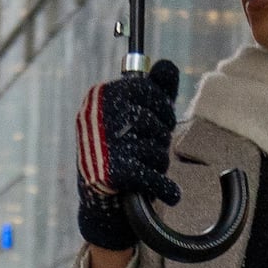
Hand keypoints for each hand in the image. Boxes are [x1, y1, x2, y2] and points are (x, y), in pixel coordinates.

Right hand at [75, 61, 179, 250]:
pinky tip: (169, 194)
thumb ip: (154, 91)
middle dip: (160, 138)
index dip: (161, 106)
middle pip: (155, 120)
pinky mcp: (114, 172)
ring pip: (157, 148)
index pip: (146, 88)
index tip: (161, 119)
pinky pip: (155, 175)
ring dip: (159, 163)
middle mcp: (98, 118)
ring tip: (144, 169)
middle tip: (149, 149)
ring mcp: (105, 145)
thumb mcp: (135, 116)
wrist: (100, 204)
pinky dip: (166, 188)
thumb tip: (167, 64)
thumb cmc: (119, 151)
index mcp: (99, 98)